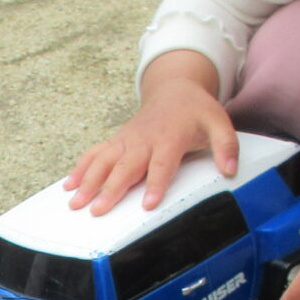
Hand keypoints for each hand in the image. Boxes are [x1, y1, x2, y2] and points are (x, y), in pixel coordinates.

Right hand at [64, 52, 236, 216]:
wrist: (174, 89)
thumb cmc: (195, 110)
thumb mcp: (219, 122)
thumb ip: (226, 146)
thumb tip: (230, 169)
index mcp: (169, 137)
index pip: (161, 164)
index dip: (155, 184)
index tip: (147, 204)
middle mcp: (143, 140)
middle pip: (125, 167)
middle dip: (110, 189)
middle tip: (98, 210)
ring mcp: (126, 140)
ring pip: (103, 161)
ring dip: (88, 182)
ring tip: (75, 202)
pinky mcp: (116, 141)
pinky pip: (94, 154)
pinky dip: (80, 169)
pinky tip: (69, 186)